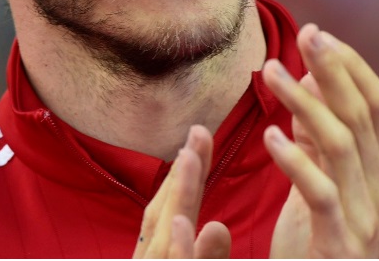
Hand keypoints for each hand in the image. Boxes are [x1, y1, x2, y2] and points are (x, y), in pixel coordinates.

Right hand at [132, 125, 230, 258]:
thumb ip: (207, 257)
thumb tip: (218, 226)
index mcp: (159, 257)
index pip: (171, 215)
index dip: (182, 177)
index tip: (197, 142)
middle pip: (164, 216)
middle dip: (180, 173)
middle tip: (199, 130)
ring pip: (165, 239)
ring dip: (176, 196)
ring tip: (188, 156)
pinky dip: (178, 249)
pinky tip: (179, 221)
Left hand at [262, 24, 378, 257]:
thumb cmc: (316, 247)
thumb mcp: (315, 185)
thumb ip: (314, 139)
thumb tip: (311, 78)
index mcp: (377, 173)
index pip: (376, 106)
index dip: (350, 66)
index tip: (318, 34)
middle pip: (360, 116)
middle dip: (332, 70)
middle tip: (304, 33)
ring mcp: (363, 219)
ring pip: (340, 145)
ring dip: (304, 102)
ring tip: (272, 72)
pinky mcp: (338, 243)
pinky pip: (320, 193)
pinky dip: (295, 160)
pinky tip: (271, 136)